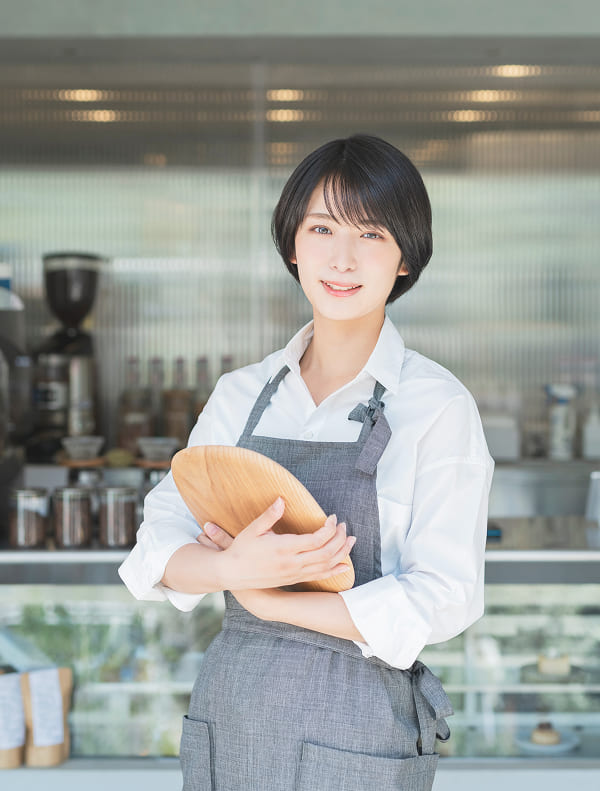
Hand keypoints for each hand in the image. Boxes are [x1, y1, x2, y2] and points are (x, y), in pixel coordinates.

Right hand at [197, 497, 354, 589]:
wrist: (232, 574)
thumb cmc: (241, 549)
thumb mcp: (253, 529)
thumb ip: (269, 515)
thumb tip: (281, 499)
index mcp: (283, 548)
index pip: (316, 540)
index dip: (329, 528)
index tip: (333, 517)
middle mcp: (292, 563)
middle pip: (325, 552)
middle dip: (339, 538)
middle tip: (344, 525)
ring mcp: (294, 574)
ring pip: (325, 565)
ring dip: (341, 552)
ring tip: (351, 540)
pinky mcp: (294, 580)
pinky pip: (319, 576)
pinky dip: (334, 570)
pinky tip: (345, 565)